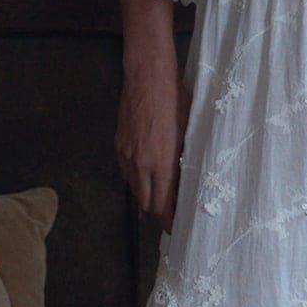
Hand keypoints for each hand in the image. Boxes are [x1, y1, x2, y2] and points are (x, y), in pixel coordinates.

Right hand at [115, 60, 191, 235]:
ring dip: (146, 195)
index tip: (176, 228)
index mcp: (160, 164)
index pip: (162, 205)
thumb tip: (186, 181)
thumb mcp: (188, 134)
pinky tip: (146, 173)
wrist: (148, 78)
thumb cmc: (176, 102)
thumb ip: (184, 162)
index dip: (169, 221)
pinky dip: (136, 178)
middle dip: (158, 212)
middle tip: (170, 214)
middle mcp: (140, 164)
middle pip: (145, 202)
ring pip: (134, 187)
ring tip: (160, 195)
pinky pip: (126, 171)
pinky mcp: (119, 144)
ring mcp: (126, 154)